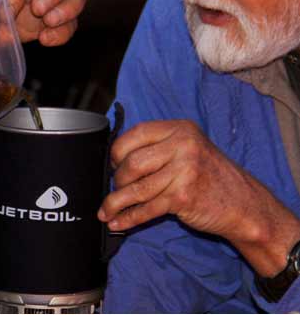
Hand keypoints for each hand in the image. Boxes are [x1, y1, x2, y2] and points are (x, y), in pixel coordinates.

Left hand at [98, 119, 299, 276]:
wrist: (245, 205)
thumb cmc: (211, 176)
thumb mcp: (189, 148)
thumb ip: (159, 146)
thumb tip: (118, 158)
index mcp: (180, 129)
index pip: (136, 134)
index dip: (118, 151)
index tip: (113, 164)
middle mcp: (182, 146)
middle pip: (133, 162)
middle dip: (118, 179)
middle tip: (115, 188)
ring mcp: (184, 172)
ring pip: (138, 188)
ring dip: (117, 202)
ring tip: (105, 211)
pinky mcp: (183, 198)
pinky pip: (148, 208)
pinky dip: (130, 217)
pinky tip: (118, 222)